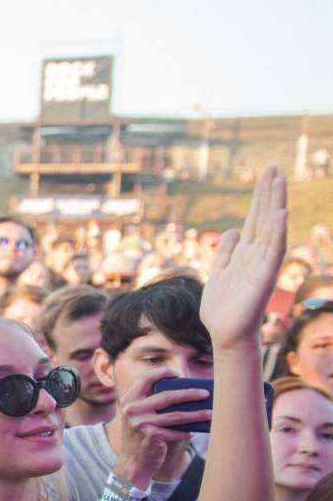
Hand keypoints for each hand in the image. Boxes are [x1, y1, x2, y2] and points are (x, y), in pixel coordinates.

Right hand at [111, 364, 209, 487]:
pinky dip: (186, 432)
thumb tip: (184, 390)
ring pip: (175, 415)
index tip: (178, 374)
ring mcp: (140, 423)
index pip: (145, 378)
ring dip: (196, 414)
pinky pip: (175, 432)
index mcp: (129, 399)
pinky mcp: (150, 436)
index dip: (162, 372)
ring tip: (211, 413)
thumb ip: (150, 401)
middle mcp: (132, 410)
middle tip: (205, 393)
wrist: (132, 462)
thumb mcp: (137, 415)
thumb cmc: (141, 435)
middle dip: (189, 393)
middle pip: (166, 396)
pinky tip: (195, 431)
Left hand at [202, 166, 288, 349]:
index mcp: (245, 252)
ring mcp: (261, 265)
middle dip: (268, 194)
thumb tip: (233, 230)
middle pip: (263, 219)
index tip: (266, 174)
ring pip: (270, 230)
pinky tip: (280, 215)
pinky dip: (276, 233)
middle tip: (274, 168)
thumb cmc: (223, 306)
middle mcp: (256, 255)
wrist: (224, 332)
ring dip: (275, 205)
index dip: (259, 197)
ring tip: (279, 182)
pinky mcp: (262, 279)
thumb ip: (226, 251)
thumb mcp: (220, 272)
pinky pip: (272, 252)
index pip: (254, 219)